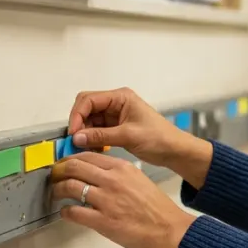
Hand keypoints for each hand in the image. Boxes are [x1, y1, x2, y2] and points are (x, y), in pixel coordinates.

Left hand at [50, 151, 193, 247]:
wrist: (169, 229)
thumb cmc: (157, 208)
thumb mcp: (139, 180)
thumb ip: (119, 175)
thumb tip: (98, 175)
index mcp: (122, 168)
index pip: (87, 156)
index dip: (70, 159)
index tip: (64, 164)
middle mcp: (112, 180)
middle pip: (73, 166)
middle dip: (58, 171)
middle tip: (54, 177)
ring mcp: (106, 200)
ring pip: (69, 186)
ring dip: (57, 190)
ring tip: (56, 194)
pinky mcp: (102, 220)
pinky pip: (73, 212)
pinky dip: (65, 212)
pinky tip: (66, 212)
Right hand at [68, 87, 186, 166]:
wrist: (174, 151)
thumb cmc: (159, 138)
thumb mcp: (128, 136)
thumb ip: (101, 136)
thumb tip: (77, 137)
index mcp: (121, 97)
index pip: (89, 100)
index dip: (77, 115)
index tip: (73, 132)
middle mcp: (116, 103)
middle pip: (86, 108)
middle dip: (79, 124)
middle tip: (76, 141)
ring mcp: (115, 115)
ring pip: (89, 121)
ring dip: (85, 133)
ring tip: (85, 148)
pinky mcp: (115, 127)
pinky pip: (96, 130)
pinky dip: (92, 139)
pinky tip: (94, 149)